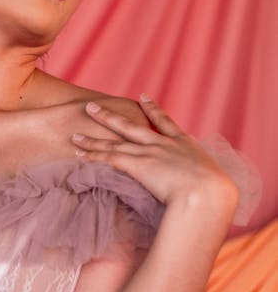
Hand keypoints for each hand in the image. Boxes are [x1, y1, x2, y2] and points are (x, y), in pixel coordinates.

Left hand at [72, 95, 239, 217]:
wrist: (207, 193)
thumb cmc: (216, 194)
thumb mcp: (214, 180)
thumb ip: (205, 179)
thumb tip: (209, 188)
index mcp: (185, 144)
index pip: (166, 122)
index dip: (153, 109)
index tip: (143, 97)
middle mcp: (164, 144)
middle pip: (131, 125)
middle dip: (111, 116)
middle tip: (94, 106)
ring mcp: (149, 152)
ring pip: (114, 141)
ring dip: (93, 137)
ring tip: (76, 131)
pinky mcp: (137, 164)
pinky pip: (109, 157)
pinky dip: (92, 154)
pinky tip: (77, 152)